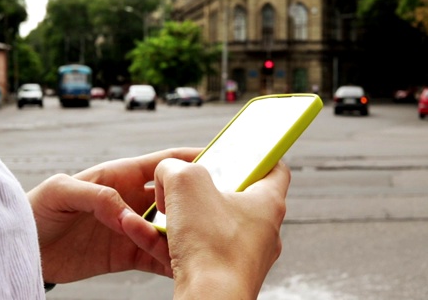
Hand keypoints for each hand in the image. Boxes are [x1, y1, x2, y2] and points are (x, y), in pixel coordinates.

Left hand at [27, 148, 200, 283]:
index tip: (218, 159)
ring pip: (168, 230)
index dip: (189, 159)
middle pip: (174, 198)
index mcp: (120, 176)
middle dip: (195, 201)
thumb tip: (126, 212)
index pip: (162, 163)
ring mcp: (130, 228)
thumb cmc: (36, 208)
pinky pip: (154, 257)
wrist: (21, 247)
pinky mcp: (125, 254)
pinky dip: (169, 261)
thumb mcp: (61, 191)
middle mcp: (131, 200)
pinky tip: (182, 266)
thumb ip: (96, 195)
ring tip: (201, 243)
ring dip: (184, 235)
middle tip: (216, 209)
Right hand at [122, 159, 290, 298]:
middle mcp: (264, 230)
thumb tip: (167, 173)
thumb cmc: (209, 244)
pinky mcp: (225, 276)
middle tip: (185, 184)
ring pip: (212, 226)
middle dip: (204, 188)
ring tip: (163, 213)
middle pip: (235, 196)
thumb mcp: (184, 183)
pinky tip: (153, 238)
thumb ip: (174, 167)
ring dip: (184, 217)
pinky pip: (199, 251)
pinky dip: (177, 243)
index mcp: (269, 202)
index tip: (236, 150)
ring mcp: (246, 256)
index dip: (255, 154)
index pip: (274, 167)